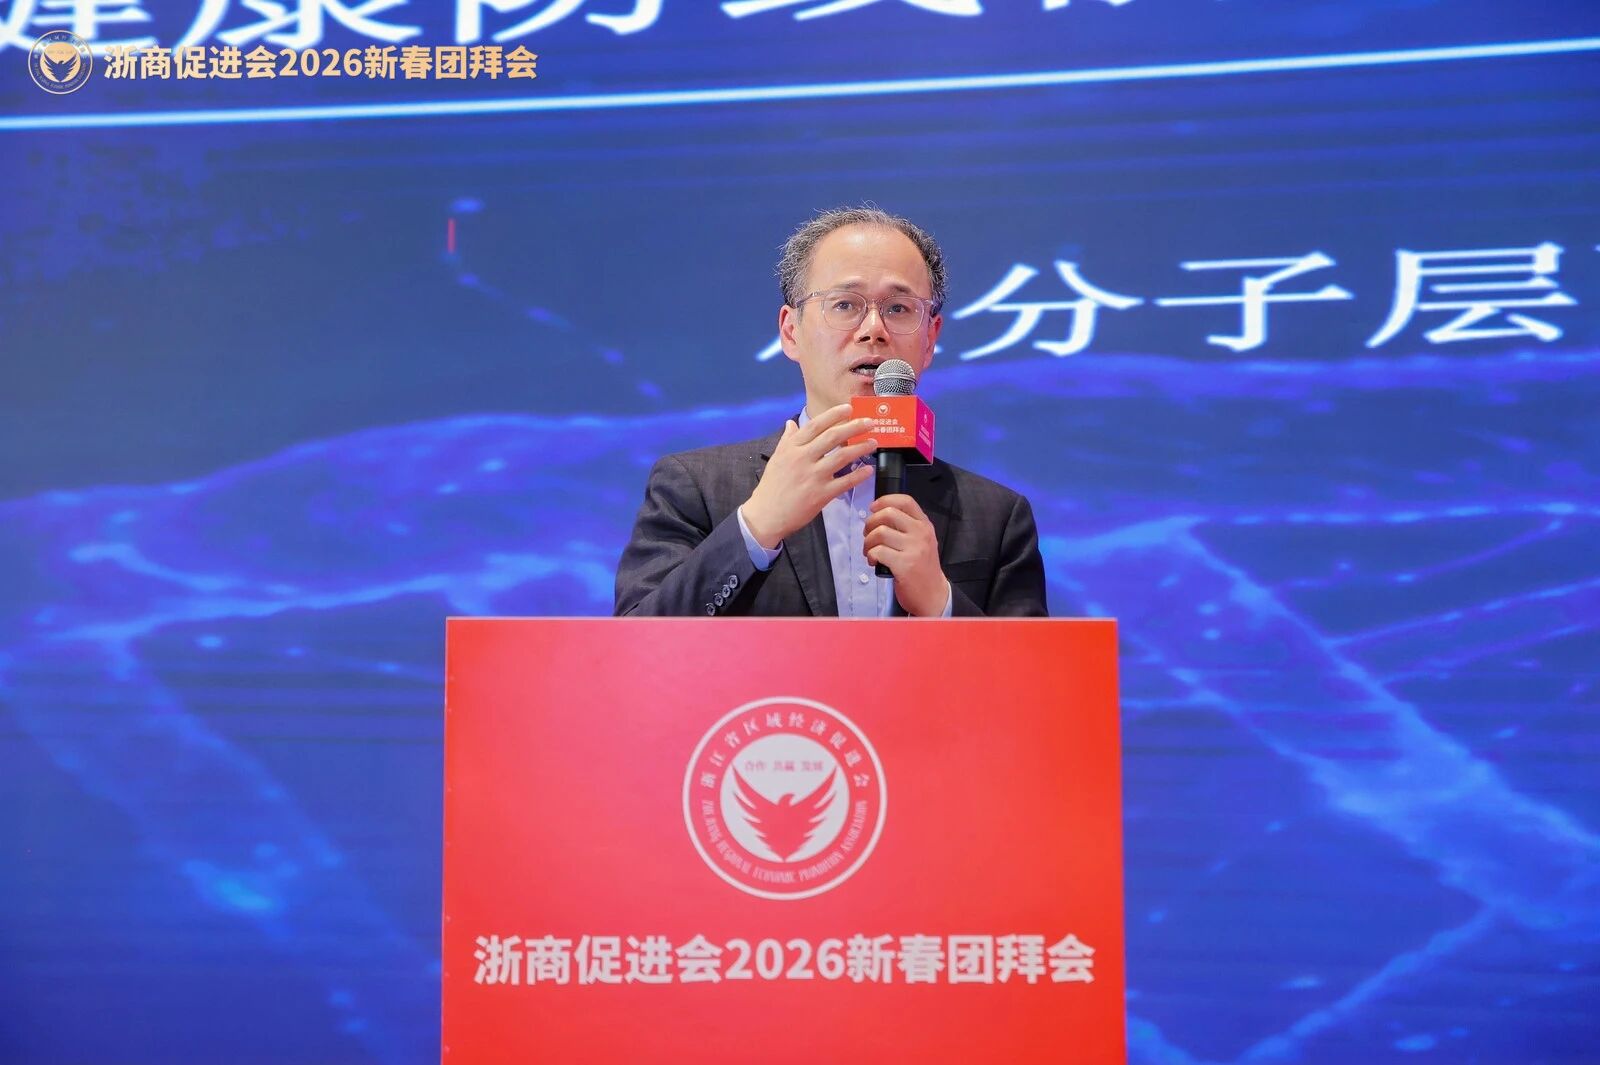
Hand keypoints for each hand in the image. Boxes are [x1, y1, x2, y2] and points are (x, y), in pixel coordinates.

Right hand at [742, 404, 877, 549]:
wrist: (766, 514)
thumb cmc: (771, 486)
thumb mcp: (776, 458)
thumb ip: (787, 439)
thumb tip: (792, 423)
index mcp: (792, 448)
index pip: (816, 425)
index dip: (834, 415)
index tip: (849, 408)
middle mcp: (803, 458)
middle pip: (833, 437)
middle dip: (854, 427)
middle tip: (870, 422)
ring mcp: (813, 476)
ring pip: (842, 457)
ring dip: (860, 448)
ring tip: (873, 442)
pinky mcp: (821, 494)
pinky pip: (844, 482)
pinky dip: (858, 475)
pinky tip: (869, 470)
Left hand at [863, 494, 946, 616]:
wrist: (933, 595)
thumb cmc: (922, 567)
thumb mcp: (920, 541)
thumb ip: (906, 527)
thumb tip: (878, 515)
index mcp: (924, 525)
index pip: (905, 501)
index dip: (884, 500)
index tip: (873, 508)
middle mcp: (921, 534)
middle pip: (888, 514)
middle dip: (870, 523)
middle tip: (868, 535)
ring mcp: (914, 549)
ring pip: (880, 533)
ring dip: (867, 542)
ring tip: (870, 552)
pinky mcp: (905, 565)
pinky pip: (877, 552)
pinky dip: (870, 556)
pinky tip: (873, 562)